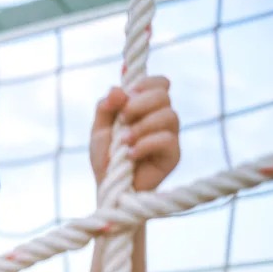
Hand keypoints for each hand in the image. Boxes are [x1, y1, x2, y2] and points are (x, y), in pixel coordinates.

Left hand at [90, 76, 179, 190]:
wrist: (109, 188)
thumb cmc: (106, 158)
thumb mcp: (99, 129)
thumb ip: (106, 107)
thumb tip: (117, 89)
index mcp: (146, 108)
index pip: (160, 83)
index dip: (146, 83)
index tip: (126, 96)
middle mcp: (162, 118)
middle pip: (164, 95)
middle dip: (139, 103)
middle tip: (122, 119)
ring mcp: (170, 136)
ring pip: (169, 115)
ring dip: (141, 126)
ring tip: (123, 141)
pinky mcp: (174, 155)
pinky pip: (167, 140)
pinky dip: (145, 144)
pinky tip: (130, 155)